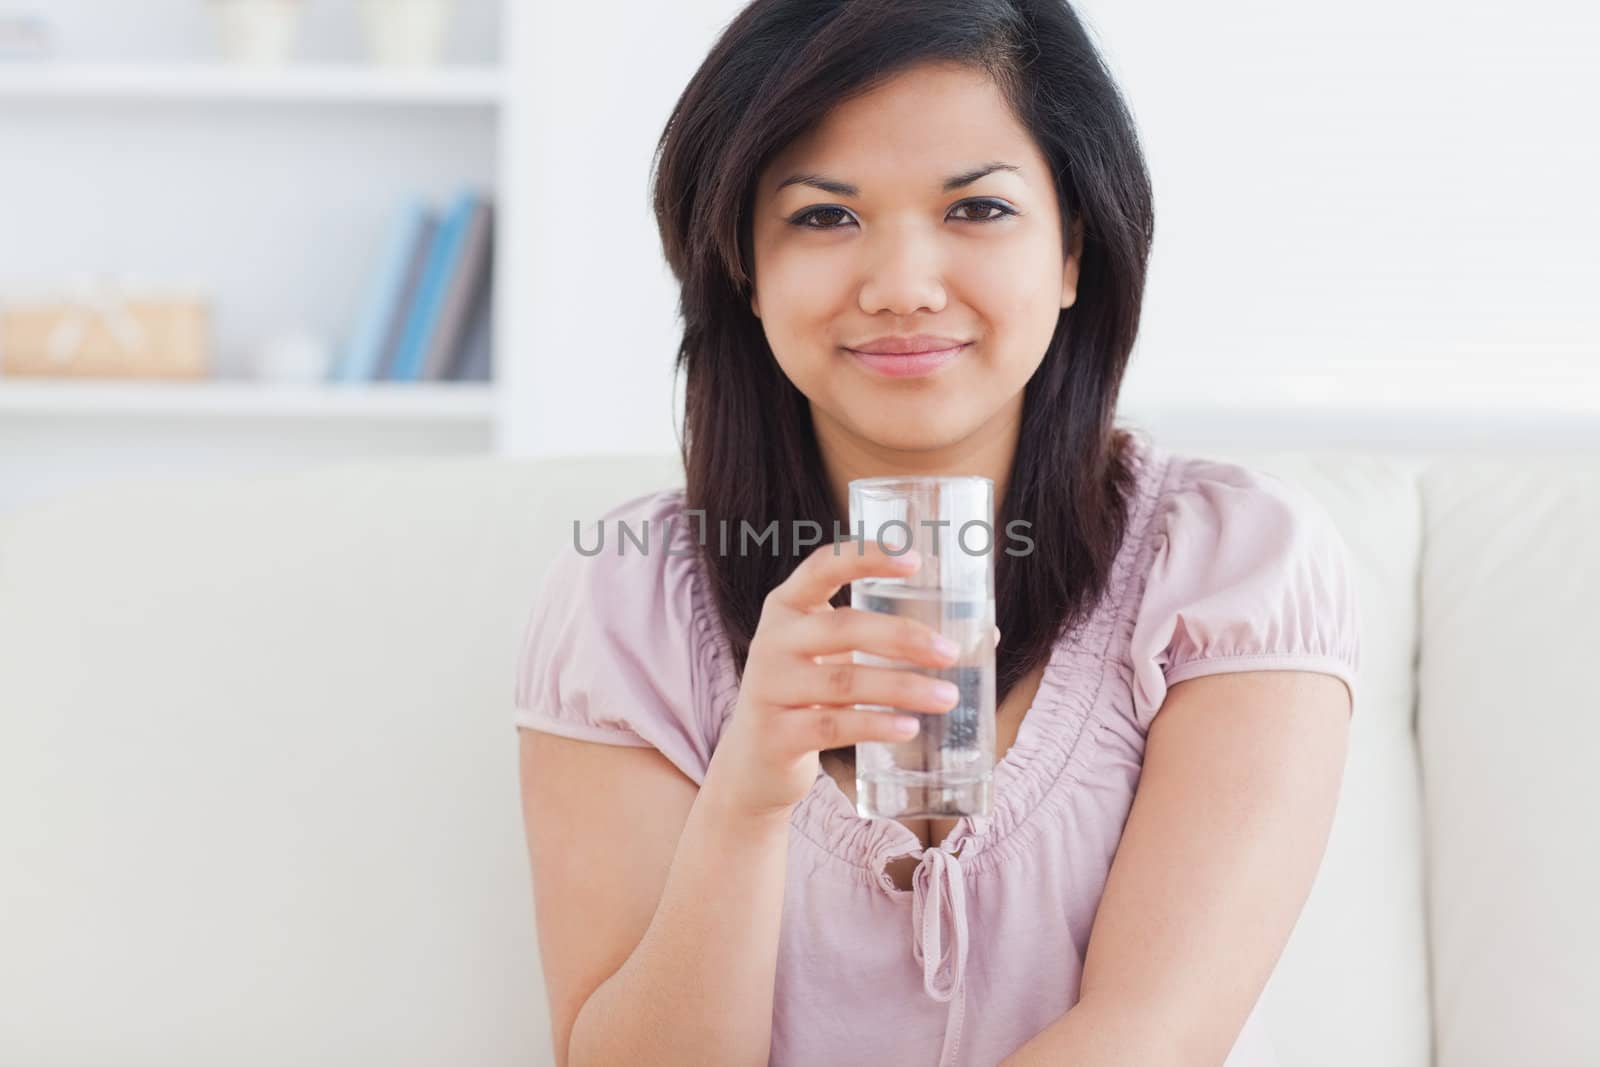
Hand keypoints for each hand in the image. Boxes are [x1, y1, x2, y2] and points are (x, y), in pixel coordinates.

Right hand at [701, 539, 962, 819]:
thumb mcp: (831, 658)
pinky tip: (910, 728)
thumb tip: (985, 635)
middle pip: (844, 627)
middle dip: (903, 637)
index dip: (866, 556)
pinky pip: (834, 725)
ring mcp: (768, 687)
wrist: (753, 763)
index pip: (822, 566)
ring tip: (947, 697)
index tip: (914, 558)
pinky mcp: (776, 734)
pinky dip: (877, 725)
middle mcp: (772, 640)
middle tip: (951, 652)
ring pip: (845, 681)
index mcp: (787, 607)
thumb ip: (885, 643)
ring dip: (903, 687)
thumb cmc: (808, 697)